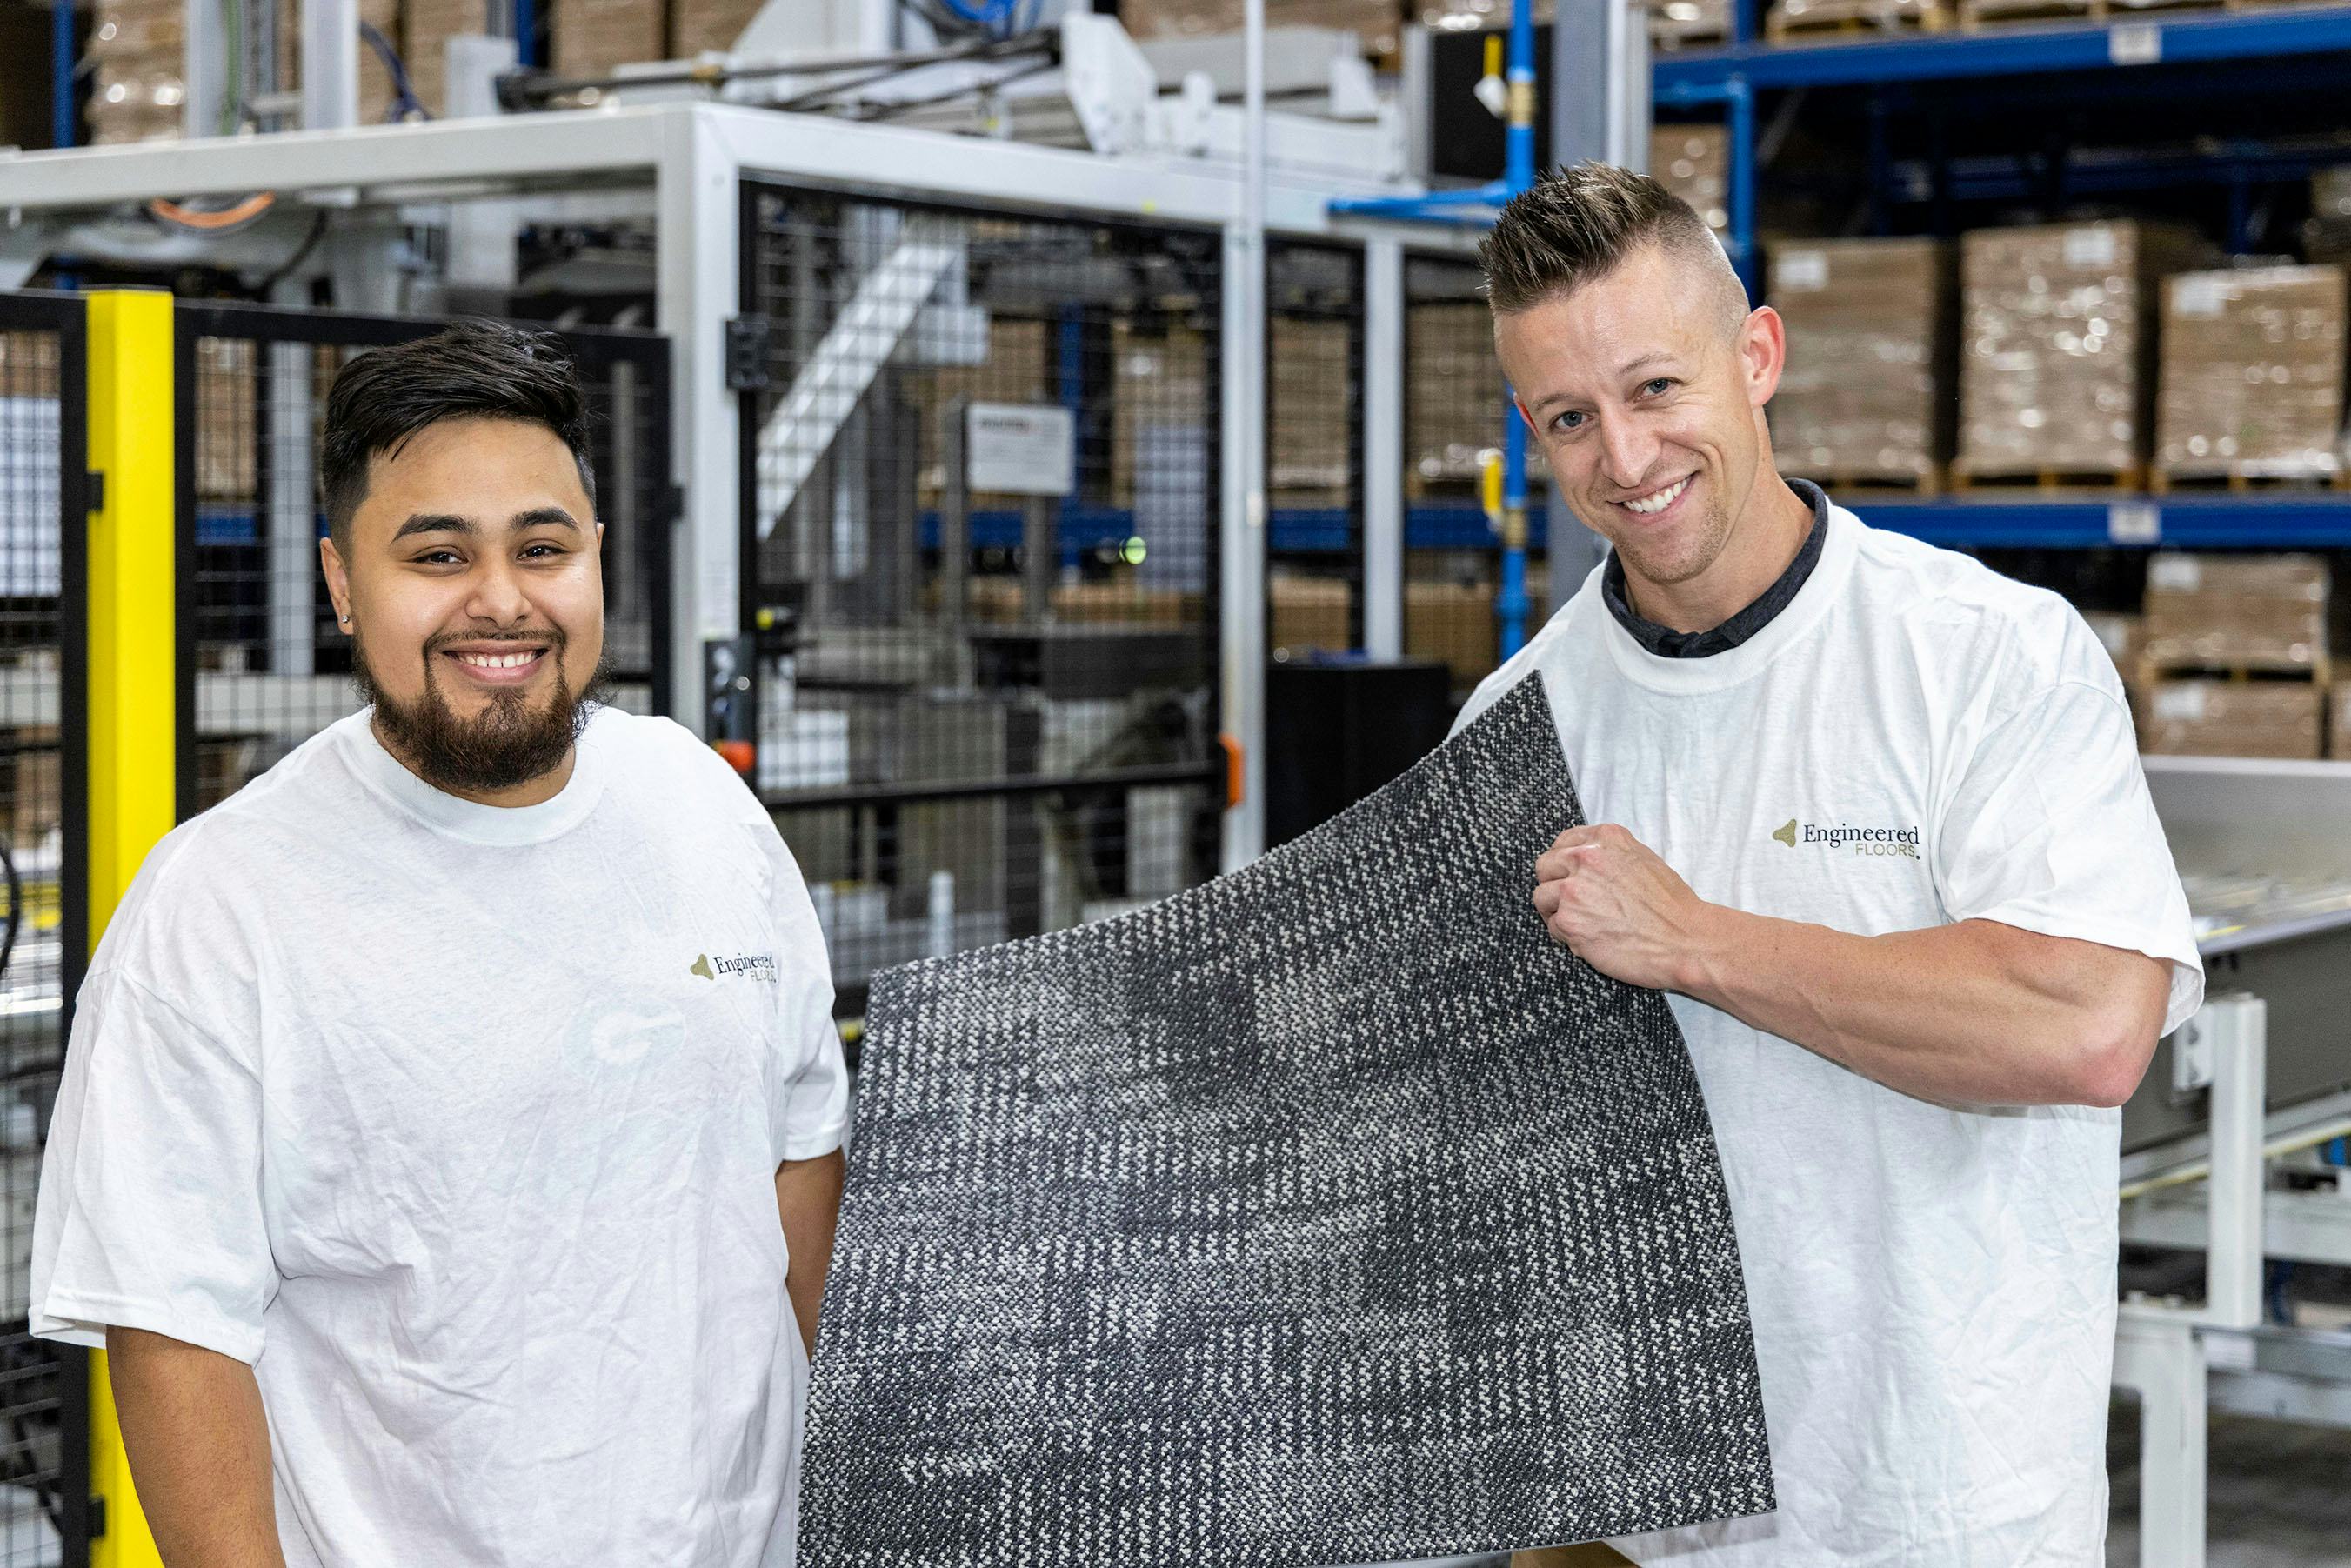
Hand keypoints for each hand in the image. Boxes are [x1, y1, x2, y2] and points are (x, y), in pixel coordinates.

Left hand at [1531, 824, 1716, 991]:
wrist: (1684, 940)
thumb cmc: (1670, 907)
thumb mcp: (1642, 859)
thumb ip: (1608, 855)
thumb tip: (1581, 862)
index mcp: (1605, 838)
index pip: (1562, 843)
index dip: (1564, 864)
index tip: (1571, 877)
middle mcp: (1585, 858)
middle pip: (1544, 867)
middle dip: (1555, 886)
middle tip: (1574, 904)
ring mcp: (1573, 889)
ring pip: (1541, 898)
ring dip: (1557, 912)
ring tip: (1584, 923)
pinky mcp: (1569, 921)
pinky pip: (1552, 927)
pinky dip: (1567, 936)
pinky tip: (1592, 939)